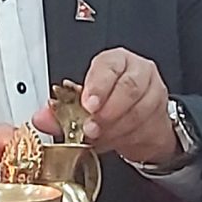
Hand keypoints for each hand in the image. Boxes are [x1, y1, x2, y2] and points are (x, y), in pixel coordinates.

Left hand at [40, 48, 178, 165]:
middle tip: (91, 127)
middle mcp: (138, 71)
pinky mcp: (160, 115)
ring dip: (114, 129)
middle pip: (129, 87)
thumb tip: (41, 118)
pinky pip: (144, 128)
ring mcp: (153, 92)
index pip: (109, 65)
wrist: (138, 122)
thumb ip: (60, 111)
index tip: (88, 104)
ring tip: (98, 137)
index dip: (98, 85)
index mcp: (115, 61)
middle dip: (107, 112)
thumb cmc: (108, 103)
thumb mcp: (81, 103)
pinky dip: (125, 139)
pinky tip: (112, 141)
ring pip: (138, 110)